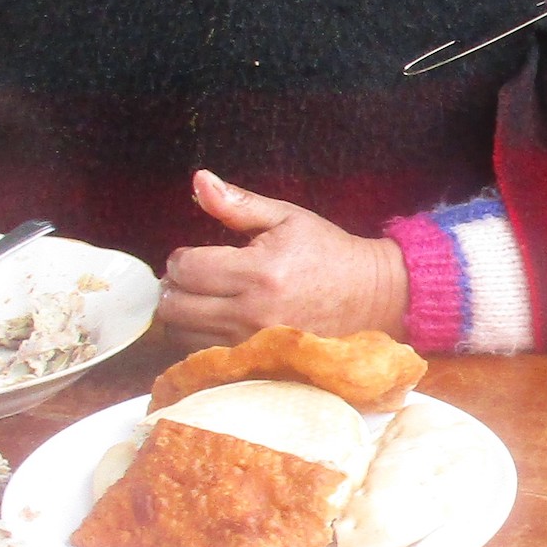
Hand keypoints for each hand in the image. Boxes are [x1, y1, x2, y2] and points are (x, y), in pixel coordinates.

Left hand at [158, 169, 407, 348]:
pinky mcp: (260, 366)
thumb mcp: (285, 217)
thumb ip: (237, 202)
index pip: (187, 269)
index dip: (179, 259)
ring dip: (183, 318)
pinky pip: (206, 360)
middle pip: (176, 309)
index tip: (189, 255)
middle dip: (175, 289)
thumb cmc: (326, 251)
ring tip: (202, 300)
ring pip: (184, 339)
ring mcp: (255, 346)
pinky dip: (199, 342)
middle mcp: (253, 314)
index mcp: (259, 271)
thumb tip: (198, 179)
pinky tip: (214, 325)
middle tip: (190, 278)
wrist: (370, 298)